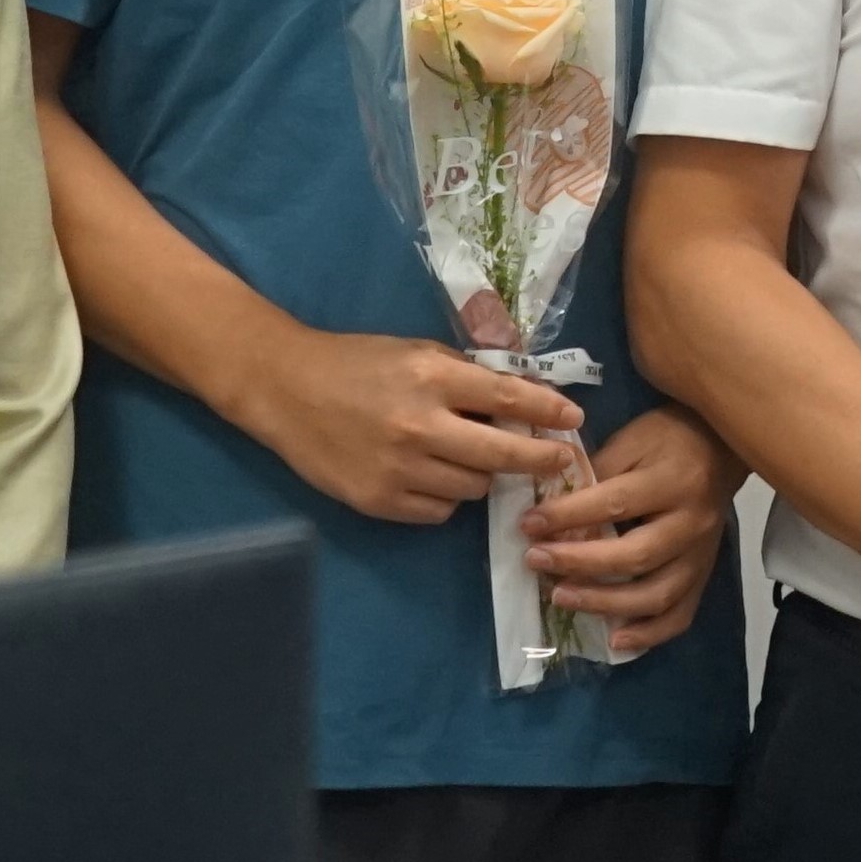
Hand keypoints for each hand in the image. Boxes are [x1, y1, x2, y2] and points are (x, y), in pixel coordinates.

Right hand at [241, 329, 587, 523]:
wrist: (286, 390)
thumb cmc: (356, 362)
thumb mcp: (415, 350)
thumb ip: (465, 374)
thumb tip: (520, 397)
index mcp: (430, 377)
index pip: (506, 397)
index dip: (547, 410)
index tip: (574, 418)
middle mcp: (418, 425)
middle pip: (501, 455)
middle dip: (539, 458)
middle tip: (558, 458)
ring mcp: (398, 469)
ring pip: (473, 488)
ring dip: (483, 474)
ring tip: (469, 457)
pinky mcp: (379, 502)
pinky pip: (439, 511)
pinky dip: (447, 496)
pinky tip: (433, 475)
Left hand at [520, 405, 735, 652]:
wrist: (723, 448)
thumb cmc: (669, 438)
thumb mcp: (632, 439)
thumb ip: (597, 471)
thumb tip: (552, 507)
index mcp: (671, 481)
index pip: (613, 504)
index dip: (567, 517)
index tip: (528, 525)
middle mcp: (690, 523)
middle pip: (634, 556)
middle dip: (578, 563)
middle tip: (535, 560)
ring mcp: (700, 555)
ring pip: (655, 594)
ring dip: (604, 603)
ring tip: (561, 597)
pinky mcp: (704, 575)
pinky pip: (680, 614)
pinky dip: (649, 634)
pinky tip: (616, 640)